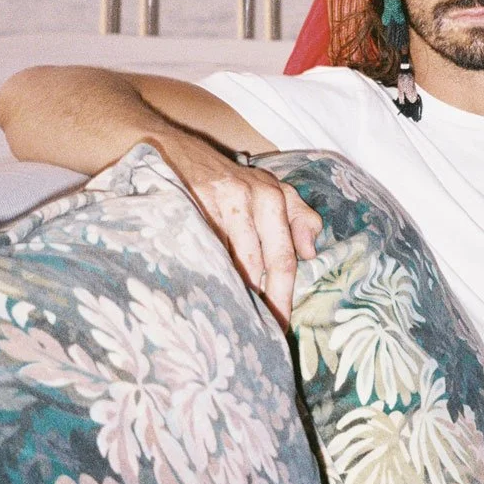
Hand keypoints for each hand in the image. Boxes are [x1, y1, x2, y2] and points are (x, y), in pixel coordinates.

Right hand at [158, 135, 322, 327]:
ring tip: (232, 322)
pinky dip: (204, 274)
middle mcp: (247, 198)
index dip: (281, 296)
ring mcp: (214, 202)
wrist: (173, 149)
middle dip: (258, 301)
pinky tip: (203, 296)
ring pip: (227, 261)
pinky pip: (199, 251)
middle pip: (256, 264)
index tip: (281, 325)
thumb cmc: (231, 180)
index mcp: (273, 198)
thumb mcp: (271, 189)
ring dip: (231, 292)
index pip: (283, 258)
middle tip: (257, 335)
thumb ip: (299, 218)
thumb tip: (310, 253)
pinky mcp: (183, 207)